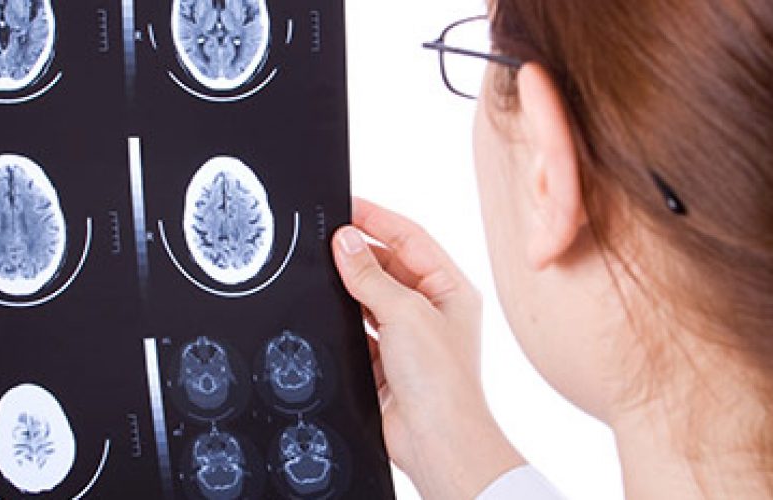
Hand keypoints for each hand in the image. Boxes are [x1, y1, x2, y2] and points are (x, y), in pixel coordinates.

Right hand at [333, 198, 524, 498]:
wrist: (435, 439)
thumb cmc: (441, 379)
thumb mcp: (404, 313)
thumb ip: (370, 275)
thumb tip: (346, 240)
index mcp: (451, 289)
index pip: (411, 239)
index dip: (379, 219)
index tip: (346, 205)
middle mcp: (432, 310)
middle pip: (388, 266)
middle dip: (358, 253)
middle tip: (325, 238)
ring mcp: (409, 338)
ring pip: (370, 298)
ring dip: (349, 287)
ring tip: (322, 270)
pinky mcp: (386, 363)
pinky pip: (358, 330)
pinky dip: (343, 321)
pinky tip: (328, 313)